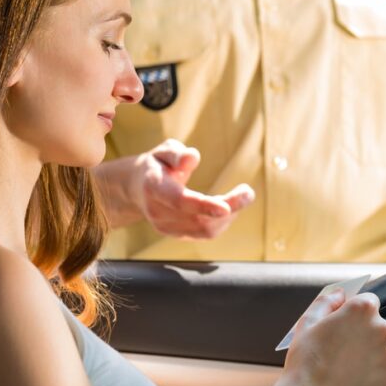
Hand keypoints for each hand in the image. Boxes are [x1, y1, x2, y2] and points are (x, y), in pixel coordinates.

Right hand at [129, 139, 254, 237]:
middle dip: (229, 208)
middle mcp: (158, 212)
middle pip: (199, 219)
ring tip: (242, 195)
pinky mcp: (177, 234)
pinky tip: (230, 206)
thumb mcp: (163, 150)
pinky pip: (205, 233)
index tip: (226, 208)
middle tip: (248, 192)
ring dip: (230, 216)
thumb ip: (177, 153)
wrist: (138, 188)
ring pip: (205, 230)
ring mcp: (166, 227)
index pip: (180, 201)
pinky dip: (222, 221)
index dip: (203, 205)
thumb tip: (193, 157)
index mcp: (154, 188)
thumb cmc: (157, 164)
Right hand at [282, 290, 385, 385]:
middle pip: (378, 325)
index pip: (369, 302)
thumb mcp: (309, 321)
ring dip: (370, 354)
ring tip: (346, 367)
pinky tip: (353, 379)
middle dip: (363, 333)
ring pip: (383, 348)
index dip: (354, 313)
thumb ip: (327, 301)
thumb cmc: (307, 360)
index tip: (343, 325)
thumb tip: (340, 294)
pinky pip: (385, 370)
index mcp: (362, 310)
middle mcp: (382, 328)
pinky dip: (373, 373)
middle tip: (341, 349)